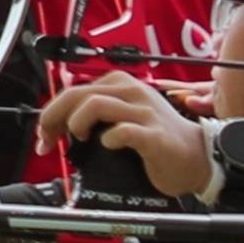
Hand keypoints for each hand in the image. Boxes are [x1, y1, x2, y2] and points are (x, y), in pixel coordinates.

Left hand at [41, 74, 208, 200]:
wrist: (198, 157)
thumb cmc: (158, 138)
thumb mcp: (123, 116)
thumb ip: (95, 114)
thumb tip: (56, 126)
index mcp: (121, 85)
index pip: (73, 90)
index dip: (51, 112)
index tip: (45, 134)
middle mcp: (132, 92)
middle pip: (77, 94)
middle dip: (53, 118)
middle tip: (48, 140)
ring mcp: (144, 112)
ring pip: (94, 105)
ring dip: (76, 124)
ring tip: (79, 139)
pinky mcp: (154, 134)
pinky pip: (122, 131)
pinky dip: (107, 140)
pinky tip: (108, 146)